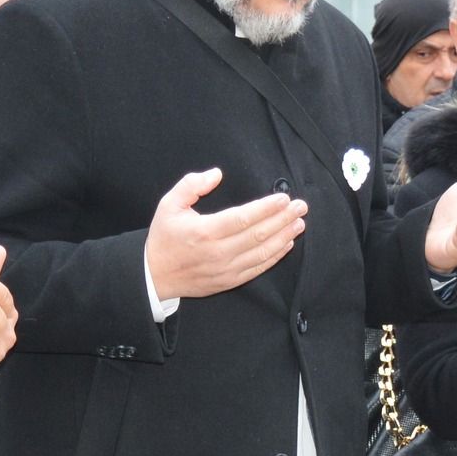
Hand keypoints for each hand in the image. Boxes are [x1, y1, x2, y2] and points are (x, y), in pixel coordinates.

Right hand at [144, 168, 304, 299]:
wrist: (155, 276)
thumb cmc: (164, 238)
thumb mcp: (168, 205)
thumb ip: (191, 185)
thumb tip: (217, 174)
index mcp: (205, 231)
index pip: (244, 217)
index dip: (267, 208)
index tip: (284, 198)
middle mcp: (219, 252)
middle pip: (259, 234)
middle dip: (283, 219)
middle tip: (301, 207)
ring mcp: (226, 269)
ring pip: (262, 252)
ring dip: (284, 237)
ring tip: (299, 223)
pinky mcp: (230, 280)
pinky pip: (258, 268)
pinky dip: (275, 256)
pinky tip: (287, 243)